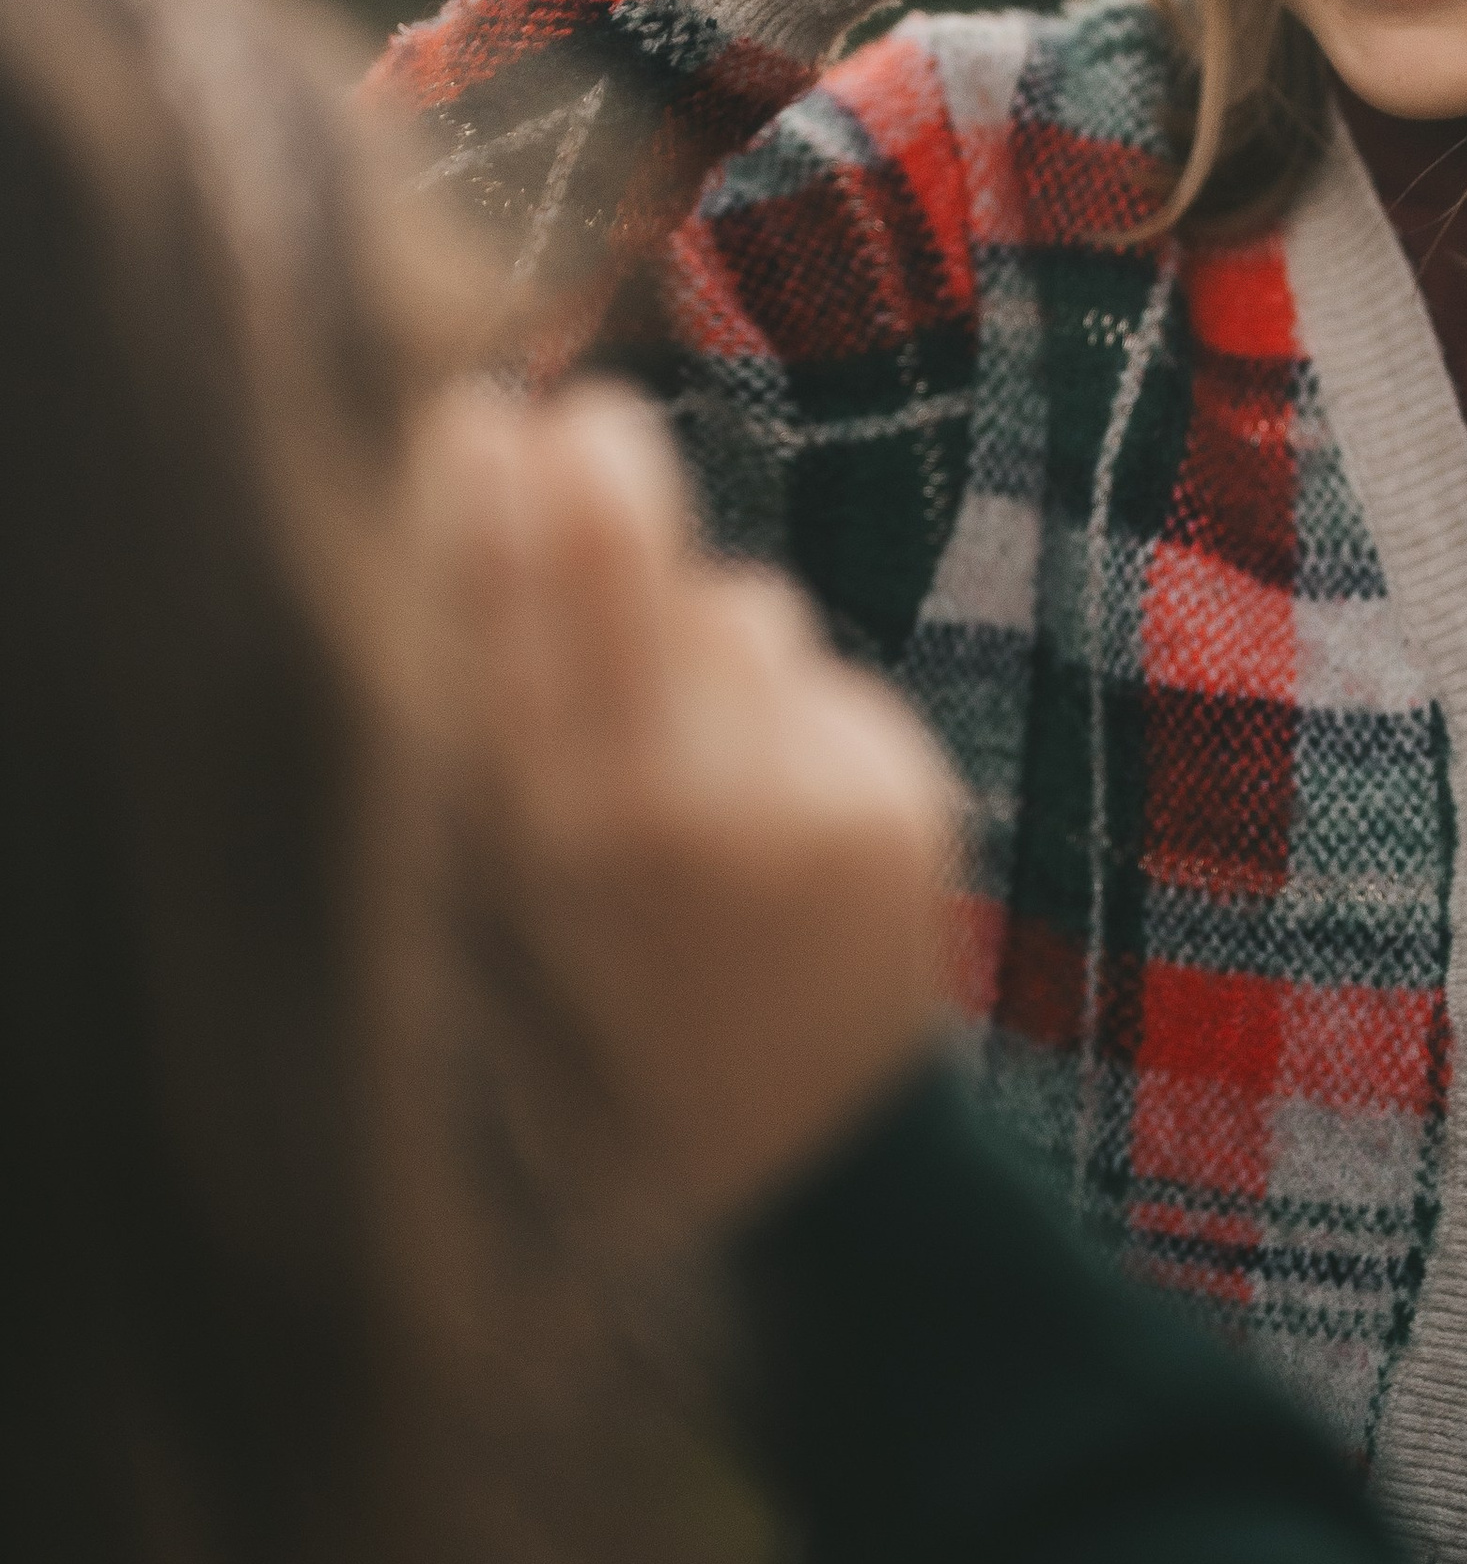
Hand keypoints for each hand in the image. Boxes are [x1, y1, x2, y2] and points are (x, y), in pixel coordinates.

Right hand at [418, 382, 961, 1234]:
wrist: (797, 1148)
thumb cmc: (614, 989)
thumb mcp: (507, 870)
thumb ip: (491, 692)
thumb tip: (475, 449)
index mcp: (539, 839)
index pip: (491, 595)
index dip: (482, 480)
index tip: (479, 415)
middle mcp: (663, 815)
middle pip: (625, 550)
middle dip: (604, 471)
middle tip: (589, 428)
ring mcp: (793, 804)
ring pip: (740, 607)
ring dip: (712, 639)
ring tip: (692, 768)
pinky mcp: (895, 802)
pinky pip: (822, 677)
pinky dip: (794, 712)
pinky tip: (780, 811)